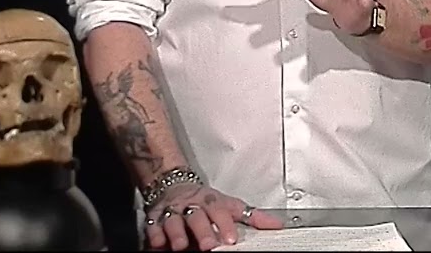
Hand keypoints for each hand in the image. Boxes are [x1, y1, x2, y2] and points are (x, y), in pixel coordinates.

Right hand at [144, 182, 280, 250]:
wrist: (174, 185)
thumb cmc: (205, 200)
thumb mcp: (229, 205)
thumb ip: (252, 217)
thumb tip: (277, 225)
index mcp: (211, 202)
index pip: (220, 211)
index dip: (225, 224)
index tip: (231, 238)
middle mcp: (192, 206)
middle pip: (197, 217)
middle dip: (202, 231)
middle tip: (209, 245)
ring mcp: (173, 212)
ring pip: (174, 220)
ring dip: (176, 232)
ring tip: (179, 245)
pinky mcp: (155, 218)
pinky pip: (153, 225)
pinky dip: (154, 234)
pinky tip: (157, 242)